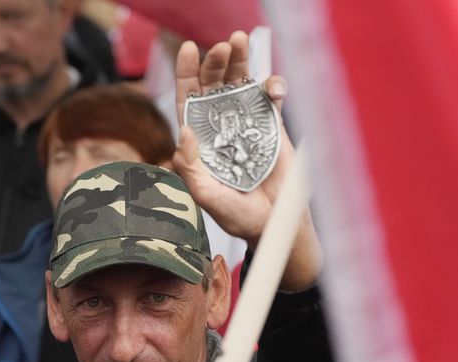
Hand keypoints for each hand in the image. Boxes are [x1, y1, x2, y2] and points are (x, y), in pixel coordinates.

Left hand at [173, 31, 321, 289]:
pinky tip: (274, 89)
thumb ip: (191, 169)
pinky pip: (271, 98)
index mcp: (201, 140)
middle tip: (221, 46)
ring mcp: (247, 124)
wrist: (274, 224)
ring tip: (240, 41)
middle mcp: (221, 127)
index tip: (188, 49)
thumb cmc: (237, 215)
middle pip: (214, 86)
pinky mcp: (272, 126)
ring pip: (241, 84)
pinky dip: (273, 86)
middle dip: (215, 63)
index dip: (187, 74)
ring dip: (241, 61)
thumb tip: (183, 131)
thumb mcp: (206, 196)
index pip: (189, 101)